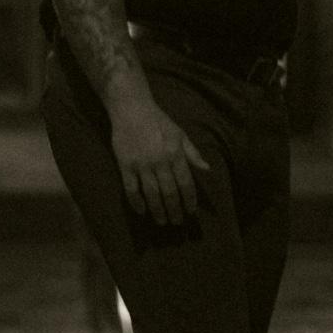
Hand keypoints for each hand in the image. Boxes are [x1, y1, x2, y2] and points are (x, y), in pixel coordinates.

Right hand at [109, 99, 210, 224]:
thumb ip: (193, 153)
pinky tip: (142, 211)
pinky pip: (131, 189)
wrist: (133, 110)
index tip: (192, 211)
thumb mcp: (180, 134)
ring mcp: (141, 164)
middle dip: (175, 210)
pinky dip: (136, 203)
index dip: (190, 199)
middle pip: (169, 192)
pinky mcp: (125, 166)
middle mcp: (160, 161)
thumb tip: (207, 169)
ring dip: (157, 210)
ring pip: (151, 194)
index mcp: (176, 153)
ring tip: (162, 222)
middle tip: (177, 222)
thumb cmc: (160, 122)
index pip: (186, 182)